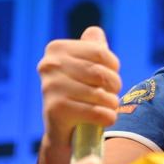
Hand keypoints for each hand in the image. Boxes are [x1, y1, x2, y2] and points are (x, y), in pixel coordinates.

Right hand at [37, 26, 121, 148]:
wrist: (63, 131)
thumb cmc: (79, 94)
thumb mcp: (85, 68)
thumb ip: (92, 49)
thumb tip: (95, 31)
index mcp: (56, 49)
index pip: (101, 52)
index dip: (113, 67)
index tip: (109, 77)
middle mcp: (49, 65)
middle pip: (101, 73)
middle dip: (114, 86)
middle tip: (111, 95)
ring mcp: (50, 87)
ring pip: (101, 94)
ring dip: (112, 104)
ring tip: (107, 107)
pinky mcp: (56, 110)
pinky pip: (97, 112)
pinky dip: (108, 117)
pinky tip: (105, 118)